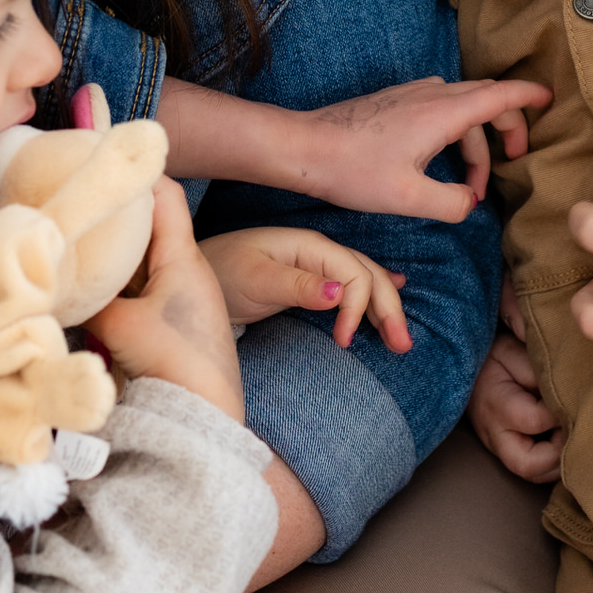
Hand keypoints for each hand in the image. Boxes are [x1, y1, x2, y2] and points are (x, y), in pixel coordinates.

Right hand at [91, 176, 246, 420]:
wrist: (205, 416)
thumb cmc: (175, 362)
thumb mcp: (121, 324)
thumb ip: (89, 297)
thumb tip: (58, 284)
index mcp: (183, 257)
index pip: (164, 195)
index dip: (136, 174)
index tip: (102, 162)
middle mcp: (186, 270)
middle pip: (148, 226)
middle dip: (115, 216)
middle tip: (76, 206)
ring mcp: (182, 298)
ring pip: (142, 260)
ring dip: (115, 254)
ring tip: (75, 244)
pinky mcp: (174, 325)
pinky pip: (142, 290)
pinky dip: (119, 285)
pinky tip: (91, 290)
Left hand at [200, 228, 410, 352]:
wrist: (189, 276)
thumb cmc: (217, 273)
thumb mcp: (254, 280)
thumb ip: (296, 285)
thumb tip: (339, 292)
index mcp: (309, 246)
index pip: (354, 274)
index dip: (356, 308)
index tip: (342, 343)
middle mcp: (318, 253)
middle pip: (368, 276)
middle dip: (388, 309)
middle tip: (402, 346)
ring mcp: (314, 266)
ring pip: (364, 282)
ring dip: (385, 307)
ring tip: (399, 339)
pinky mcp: (308, 281)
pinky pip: (351, 283)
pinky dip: (372, 292)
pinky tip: (393, 289)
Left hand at [296, 76, 551, 218]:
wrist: (304, 148)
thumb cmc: (353, 170)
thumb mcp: (410, 198)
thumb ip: (453, 203)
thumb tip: (470, 202)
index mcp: (444, 112)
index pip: (501, 94)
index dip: (530, 96)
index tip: (552, 99)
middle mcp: (433, 94)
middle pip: (487, 100)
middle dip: (508, 129)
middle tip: (515, 161)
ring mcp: (413, 95)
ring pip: (463, 108)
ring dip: (477, 140)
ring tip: (472, 185)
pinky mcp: (397, 102)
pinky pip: (442, 109)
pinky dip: (457, 132)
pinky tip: (444, 163)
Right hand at [467, 279, 564, 480]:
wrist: (463, 360)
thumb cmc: (492, 350)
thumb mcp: (509, 345)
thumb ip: (532, 355)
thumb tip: (564, 365)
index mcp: (497, 401)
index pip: (536, 419)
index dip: (562, 411)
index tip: (579, 395)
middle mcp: (495, 432)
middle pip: (530, 465)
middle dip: (561, 453)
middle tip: (582, 428)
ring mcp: (500, 445)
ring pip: (533, 473)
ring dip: (560, 460)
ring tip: (579, 433)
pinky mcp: (508, 449)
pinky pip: (534, 467)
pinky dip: (554, 459)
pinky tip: (569, 437)